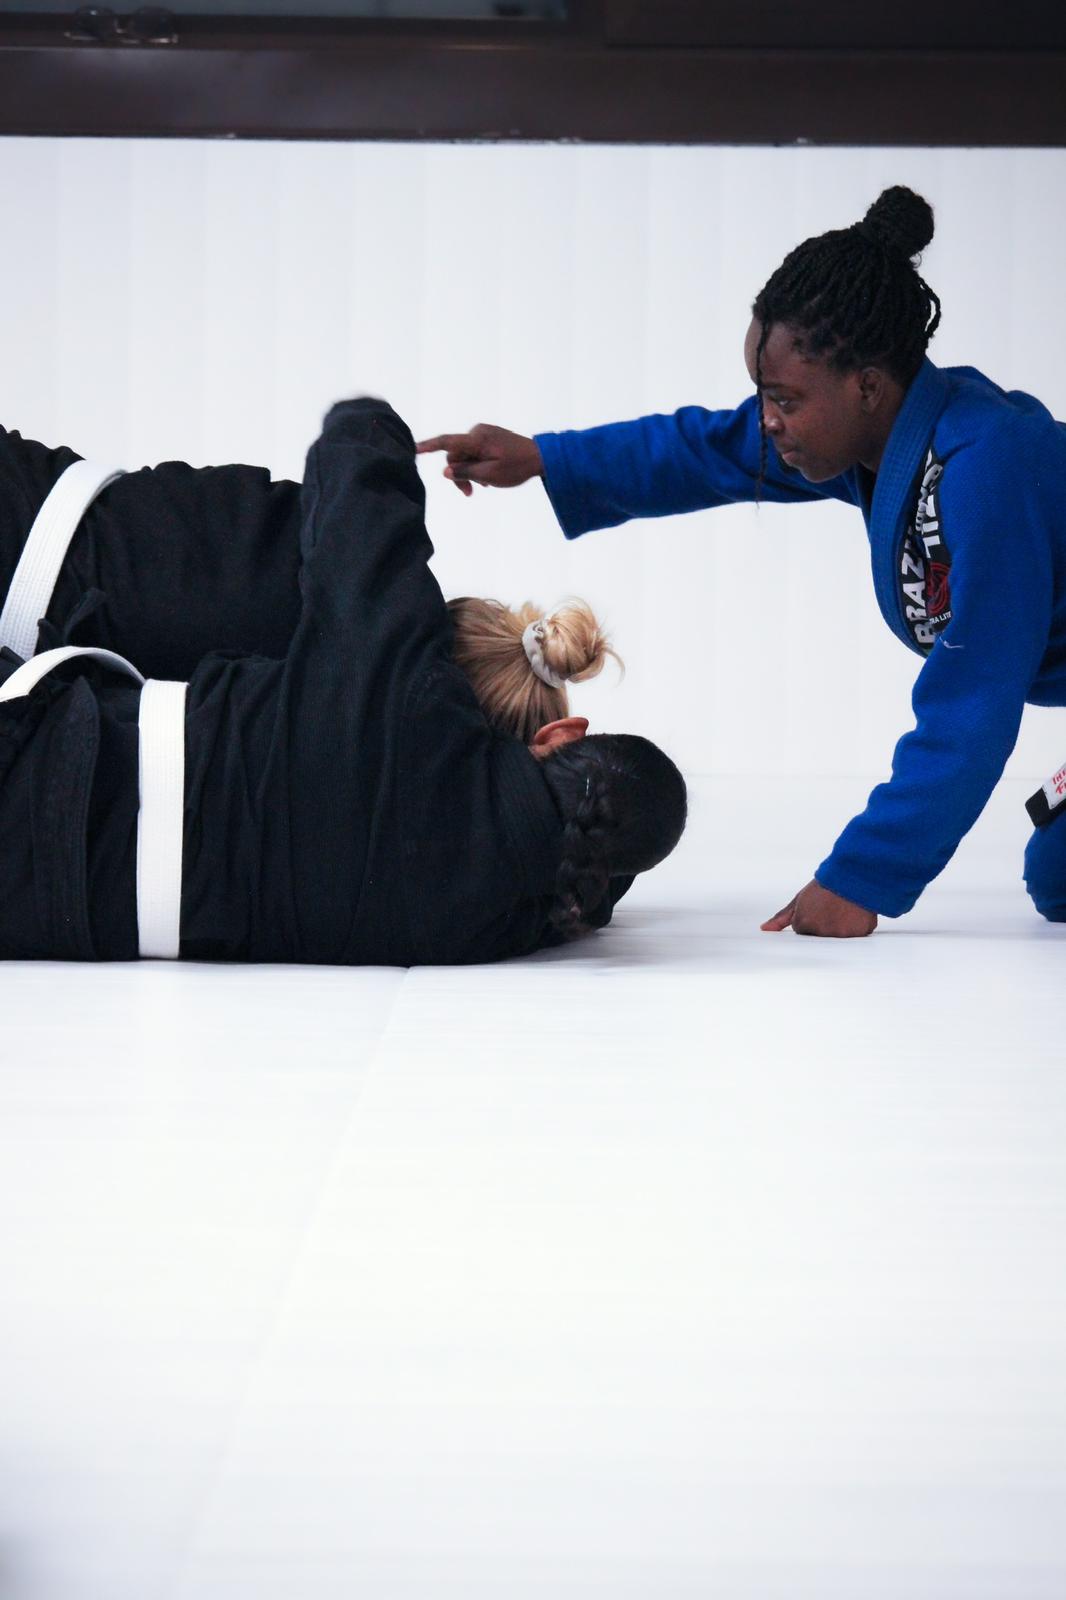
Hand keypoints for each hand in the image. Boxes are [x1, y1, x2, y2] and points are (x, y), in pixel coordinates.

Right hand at [416, 424, 542, 496]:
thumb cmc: (516, 467)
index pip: (446, 442)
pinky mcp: (490, 437)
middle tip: (471, 493)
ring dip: (470, 471)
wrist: (540, 457)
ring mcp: (484, 433)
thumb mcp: (490, 475)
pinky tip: (487, 477)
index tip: (413, 449)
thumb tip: (446, 471)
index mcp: (476, 439)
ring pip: (465, 455)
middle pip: (456, 455)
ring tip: (484, 485)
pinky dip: (477, 465)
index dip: (428, 447)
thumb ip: (466, 472)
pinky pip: (475, 452)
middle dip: (459, 473)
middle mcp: (477, 432)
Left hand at [761, 879, 877, 937]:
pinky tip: (855, 912)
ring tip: (843, 908)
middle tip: (830, 907)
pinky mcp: (860, 933)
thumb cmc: (826, 885)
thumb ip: (781, 918)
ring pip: (838, 936)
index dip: (810, 917)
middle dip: (824, 924)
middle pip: (820, 936)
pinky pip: (856, 935)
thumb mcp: (799, 900)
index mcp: (804, 924)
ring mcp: (842, 934)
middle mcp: (822, 932)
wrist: (852, 873)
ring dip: (841, 926)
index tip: (817, 907)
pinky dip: (856, 926)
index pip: (803, 930)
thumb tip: (764, 929)